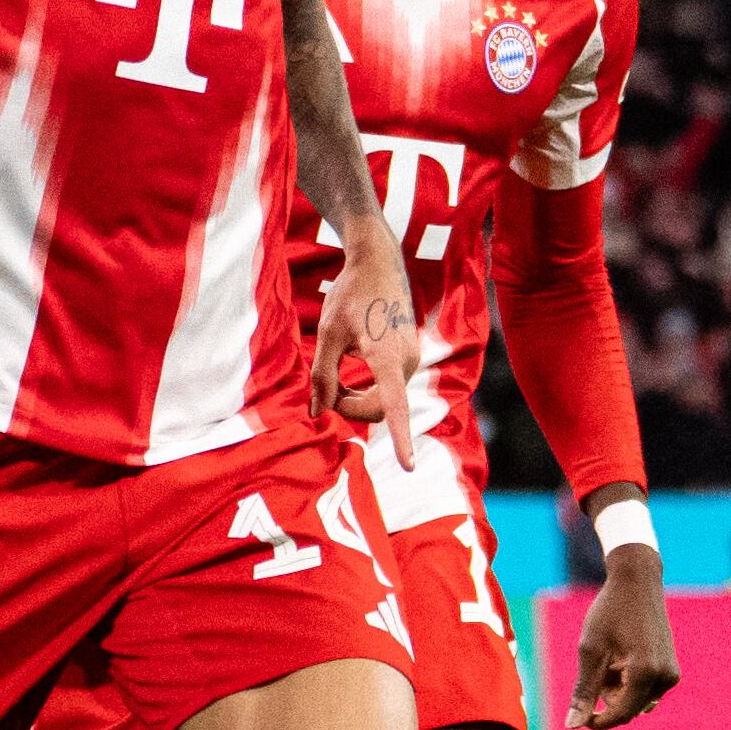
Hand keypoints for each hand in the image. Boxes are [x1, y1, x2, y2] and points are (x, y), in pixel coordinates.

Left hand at [316, 224, 415, 425]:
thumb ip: (322, 375)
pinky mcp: (409, 356)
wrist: (379, 262)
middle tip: (324, 389)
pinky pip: (388, 387)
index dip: (400, 439)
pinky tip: (350, 368)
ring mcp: (412, 359)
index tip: (409, 466)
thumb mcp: (328, 333)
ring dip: (356, 396)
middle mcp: (408, 361)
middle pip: (378, 408)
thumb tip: (318, 413)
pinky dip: (366, 387)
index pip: (394, 406)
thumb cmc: (351, 294)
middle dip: (349, 407)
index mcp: (388, 356)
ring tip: (335, 374)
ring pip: (383, 399)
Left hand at [570, 547, 680, 729]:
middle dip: (608, 696)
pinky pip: (646, 691)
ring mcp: (671, 675)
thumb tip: (572, 726)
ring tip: (613, 657)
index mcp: (645, 673)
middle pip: (628, 709)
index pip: (620, 715)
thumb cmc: (610, 613)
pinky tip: (624, 657)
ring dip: (619, 690)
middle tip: (600, 662)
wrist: (638, 582)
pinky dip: (631, 683)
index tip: (579, 714)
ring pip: (636, 702)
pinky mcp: (672, 670)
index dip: (597, 721)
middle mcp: (664, 678)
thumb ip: (584, 691)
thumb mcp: (591, 651)